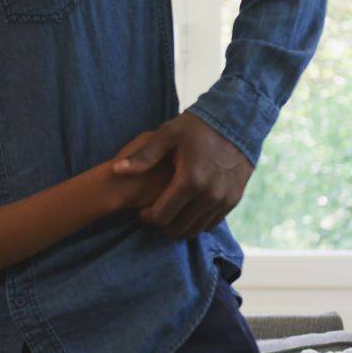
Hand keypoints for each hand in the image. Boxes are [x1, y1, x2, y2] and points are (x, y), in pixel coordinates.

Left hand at [112, 113, 252, 238]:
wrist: (235, 123)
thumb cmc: (195, 128)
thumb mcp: (167, 135)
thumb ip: (143, 156)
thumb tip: (116, 171)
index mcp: (190, 181)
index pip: (162, 216)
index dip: (147, 218)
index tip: (141, 210)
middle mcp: (209, 195)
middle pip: (178, 228)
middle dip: (162, 224)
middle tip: (154, 212)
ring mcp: (224, 200)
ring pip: (195, 229)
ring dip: (179, 225)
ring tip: (168, 211)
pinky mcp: (233, 201)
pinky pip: (211, 223)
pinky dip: (196, 221)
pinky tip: (186, 209)